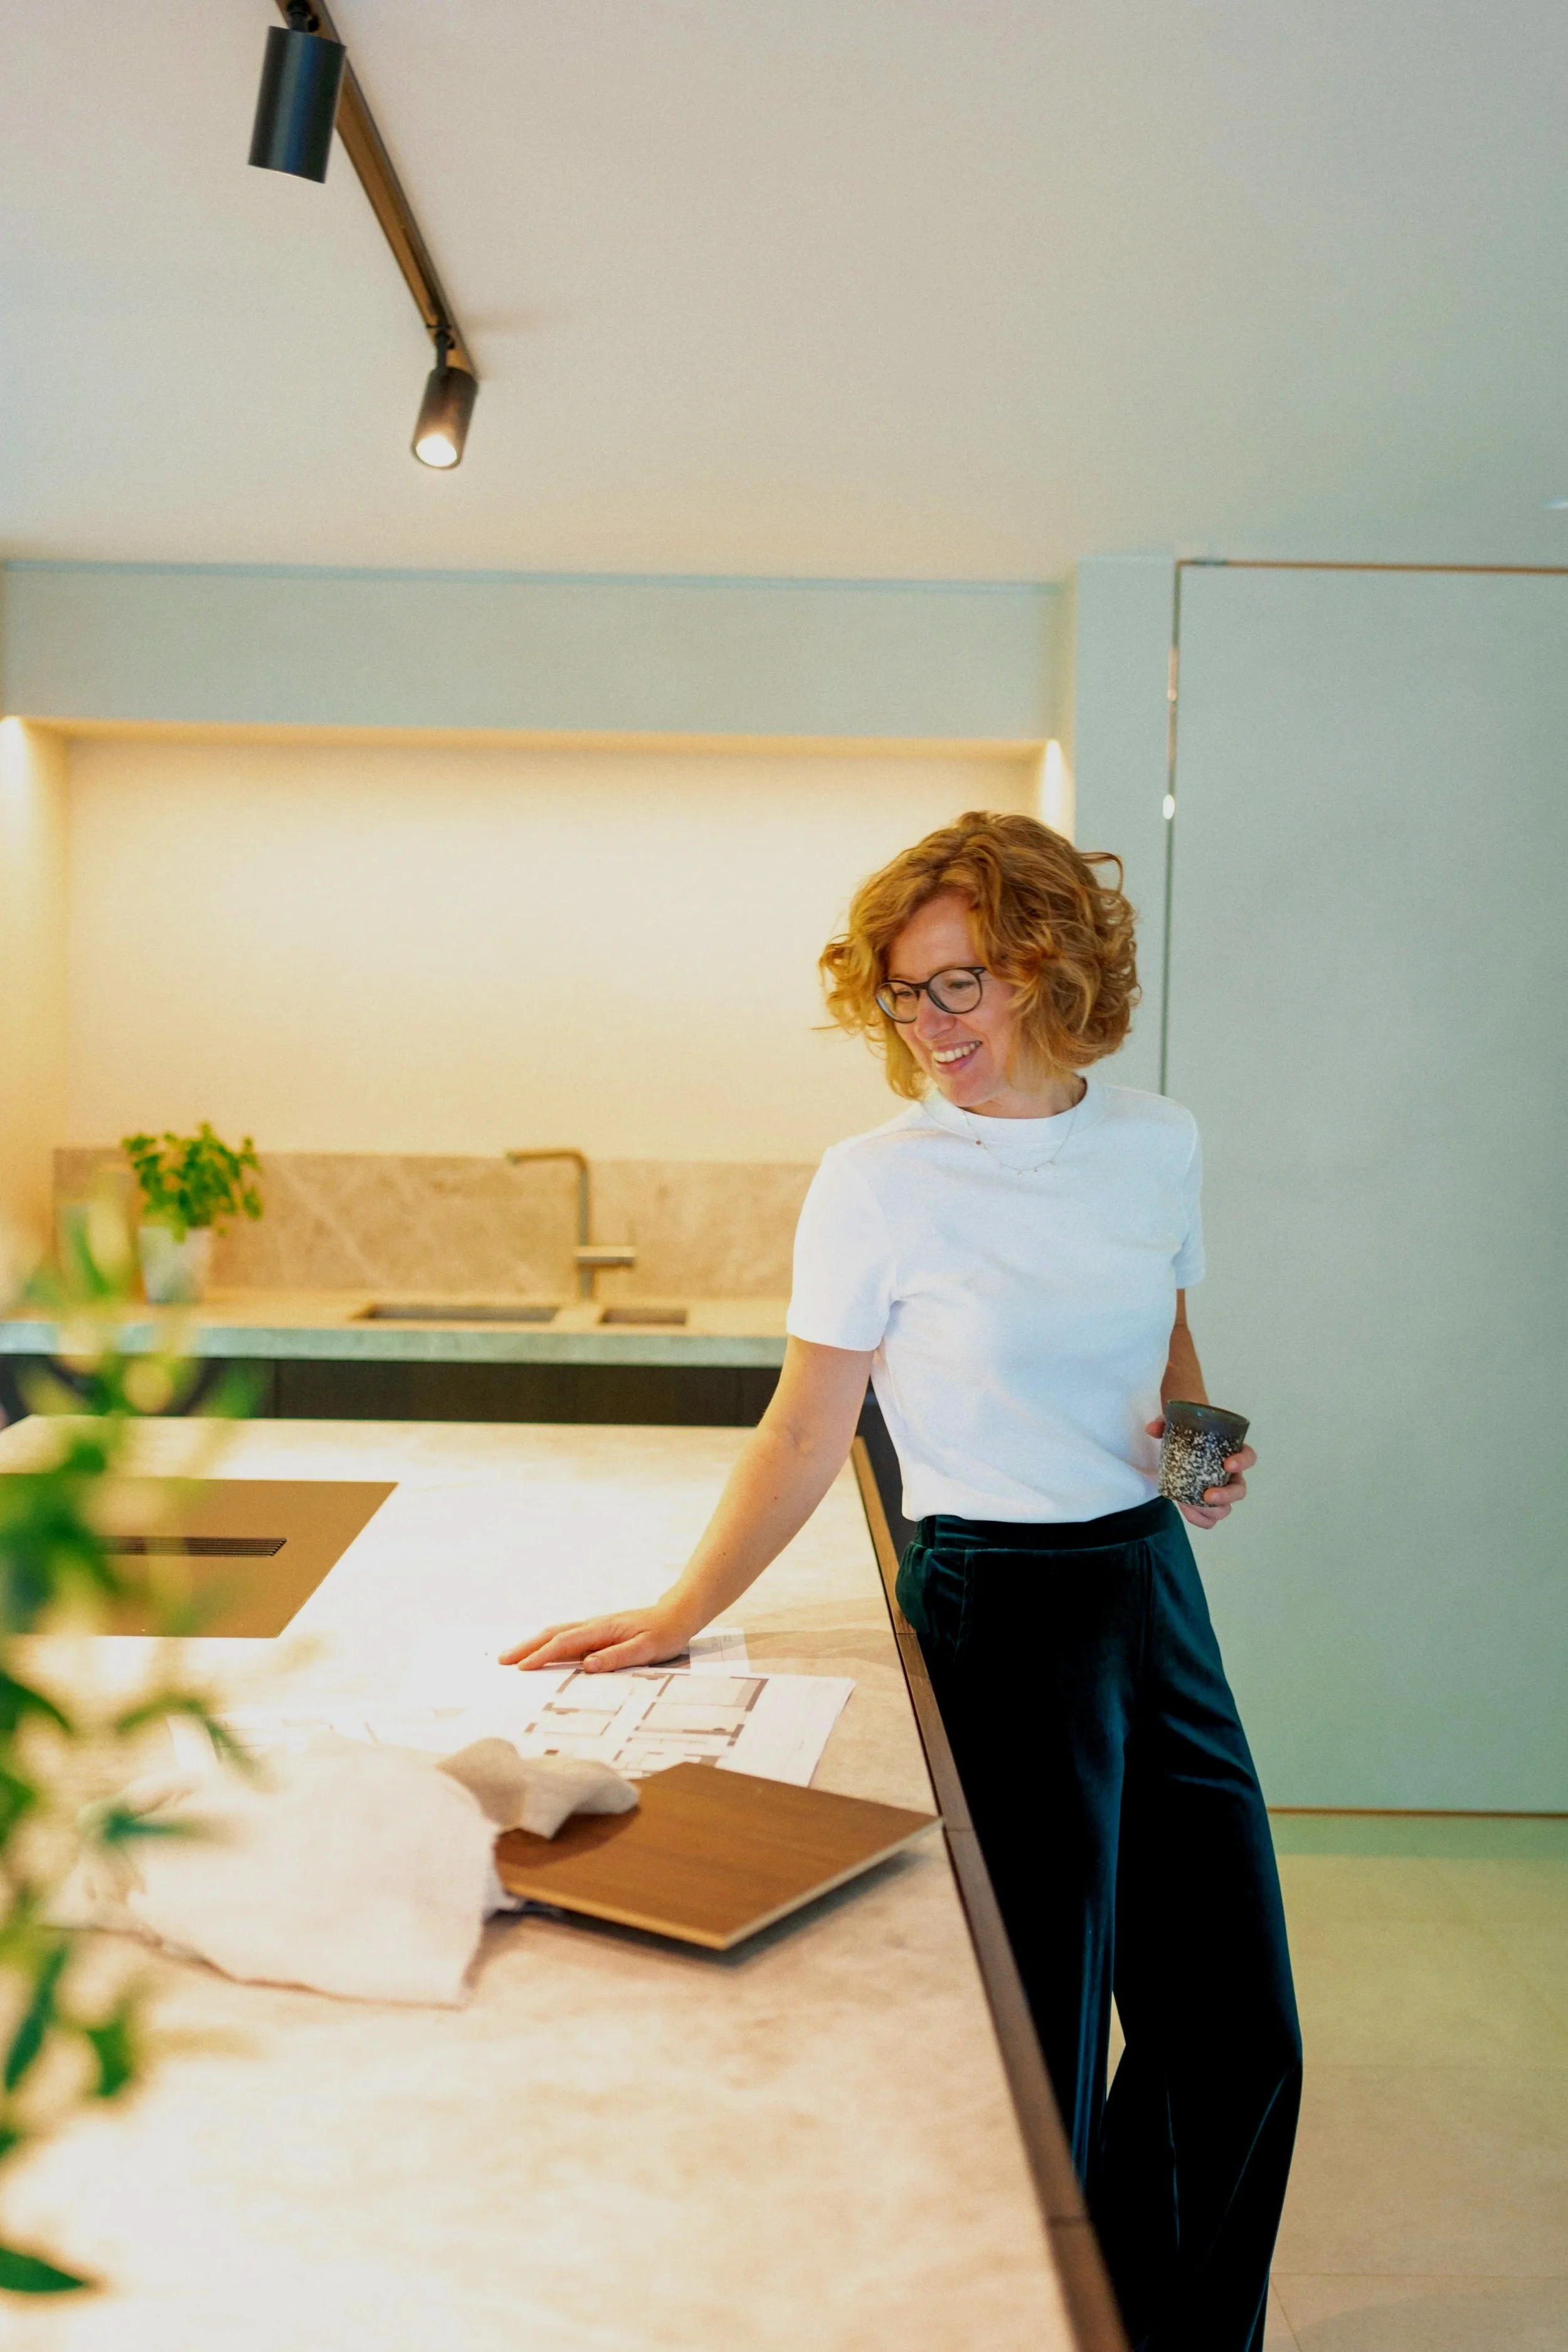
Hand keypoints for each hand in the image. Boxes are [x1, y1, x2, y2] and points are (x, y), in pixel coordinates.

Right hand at [498, 1603, 693, 1673]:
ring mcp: (594, 1628)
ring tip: (512, 1656)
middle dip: (526, 1647)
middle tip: (502, 1660)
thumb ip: (617, 1657)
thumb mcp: (646, 1650)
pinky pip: (566, 1637)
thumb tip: (587, 1665)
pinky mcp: (598, 1633)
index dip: (542, 1655)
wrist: (677, 1615)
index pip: (565, 1643)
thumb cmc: (664, 1634)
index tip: (522, 1668)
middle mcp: (594, 1626)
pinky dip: (548, 1643)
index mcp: (602, 1630)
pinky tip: (541, 1651)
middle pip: (553, 1634)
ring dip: (533, 1644)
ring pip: (557, 1634)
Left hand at [1145, 1418, 1256, 1531]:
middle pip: (1239, 1490)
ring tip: (1189, 1504)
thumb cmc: (1187, 1434)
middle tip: (1208, 1494)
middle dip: (1226, 1495)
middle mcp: (1231, 1475)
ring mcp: (1220, 1491)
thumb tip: (1151, 1429)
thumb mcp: (1176, 1424)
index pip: (1248, 1457)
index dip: (1243, 1462)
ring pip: (1225, 1508)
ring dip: (1211, 1510)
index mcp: (1231, 1452)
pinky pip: (1209, 1519)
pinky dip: (1199, 1519)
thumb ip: (1165, 1423)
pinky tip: (1185, 1509)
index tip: (1228, 1464)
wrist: (1180, 1446)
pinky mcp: (1206, 1504)